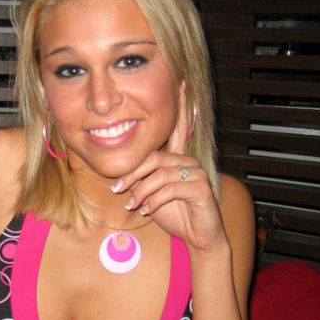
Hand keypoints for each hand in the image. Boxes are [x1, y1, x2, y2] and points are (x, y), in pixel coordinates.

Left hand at [113, 84, 227, 254]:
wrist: (198, 238)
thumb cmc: (174, 214)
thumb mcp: (151, 195)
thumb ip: (141, 182)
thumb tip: (119, 180)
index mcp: (178, 159)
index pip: (177, 128)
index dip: (180, 106)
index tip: (181, 82)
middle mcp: (189, 162)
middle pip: (153, 157)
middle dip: (132, 174)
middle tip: (117, 189)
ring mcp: (196, 174)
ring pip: (159, 174)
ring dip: (140, 192)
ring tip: (132, 205)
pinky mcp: (201, 189)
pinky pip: (170, 188)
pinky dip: (154, 201)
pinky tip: (147, 211)